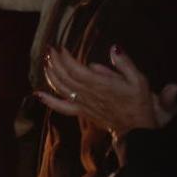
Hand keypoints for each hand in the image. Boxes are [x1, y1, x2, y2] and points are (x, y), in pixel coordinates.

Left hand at [37, 46, 176, 134]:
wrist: (136, 129)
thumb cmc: (138, 103)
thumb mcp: (138, 80)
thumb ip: (124, 64)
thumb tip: (114, 48)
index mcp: (100, 85)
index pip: (76, 70)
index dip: (65, 59)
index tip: (60, 48)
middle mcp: (88, 94)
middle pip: (65, 77)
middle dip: (55, 62)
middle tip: (49, 50)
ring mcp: (82, 104)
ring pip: (61, 88)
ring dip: (50, 75)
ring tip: (45, 63)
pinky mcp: (80, 112)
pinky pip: (61, 107)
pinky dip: (48, 101)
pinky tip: (37, 94)